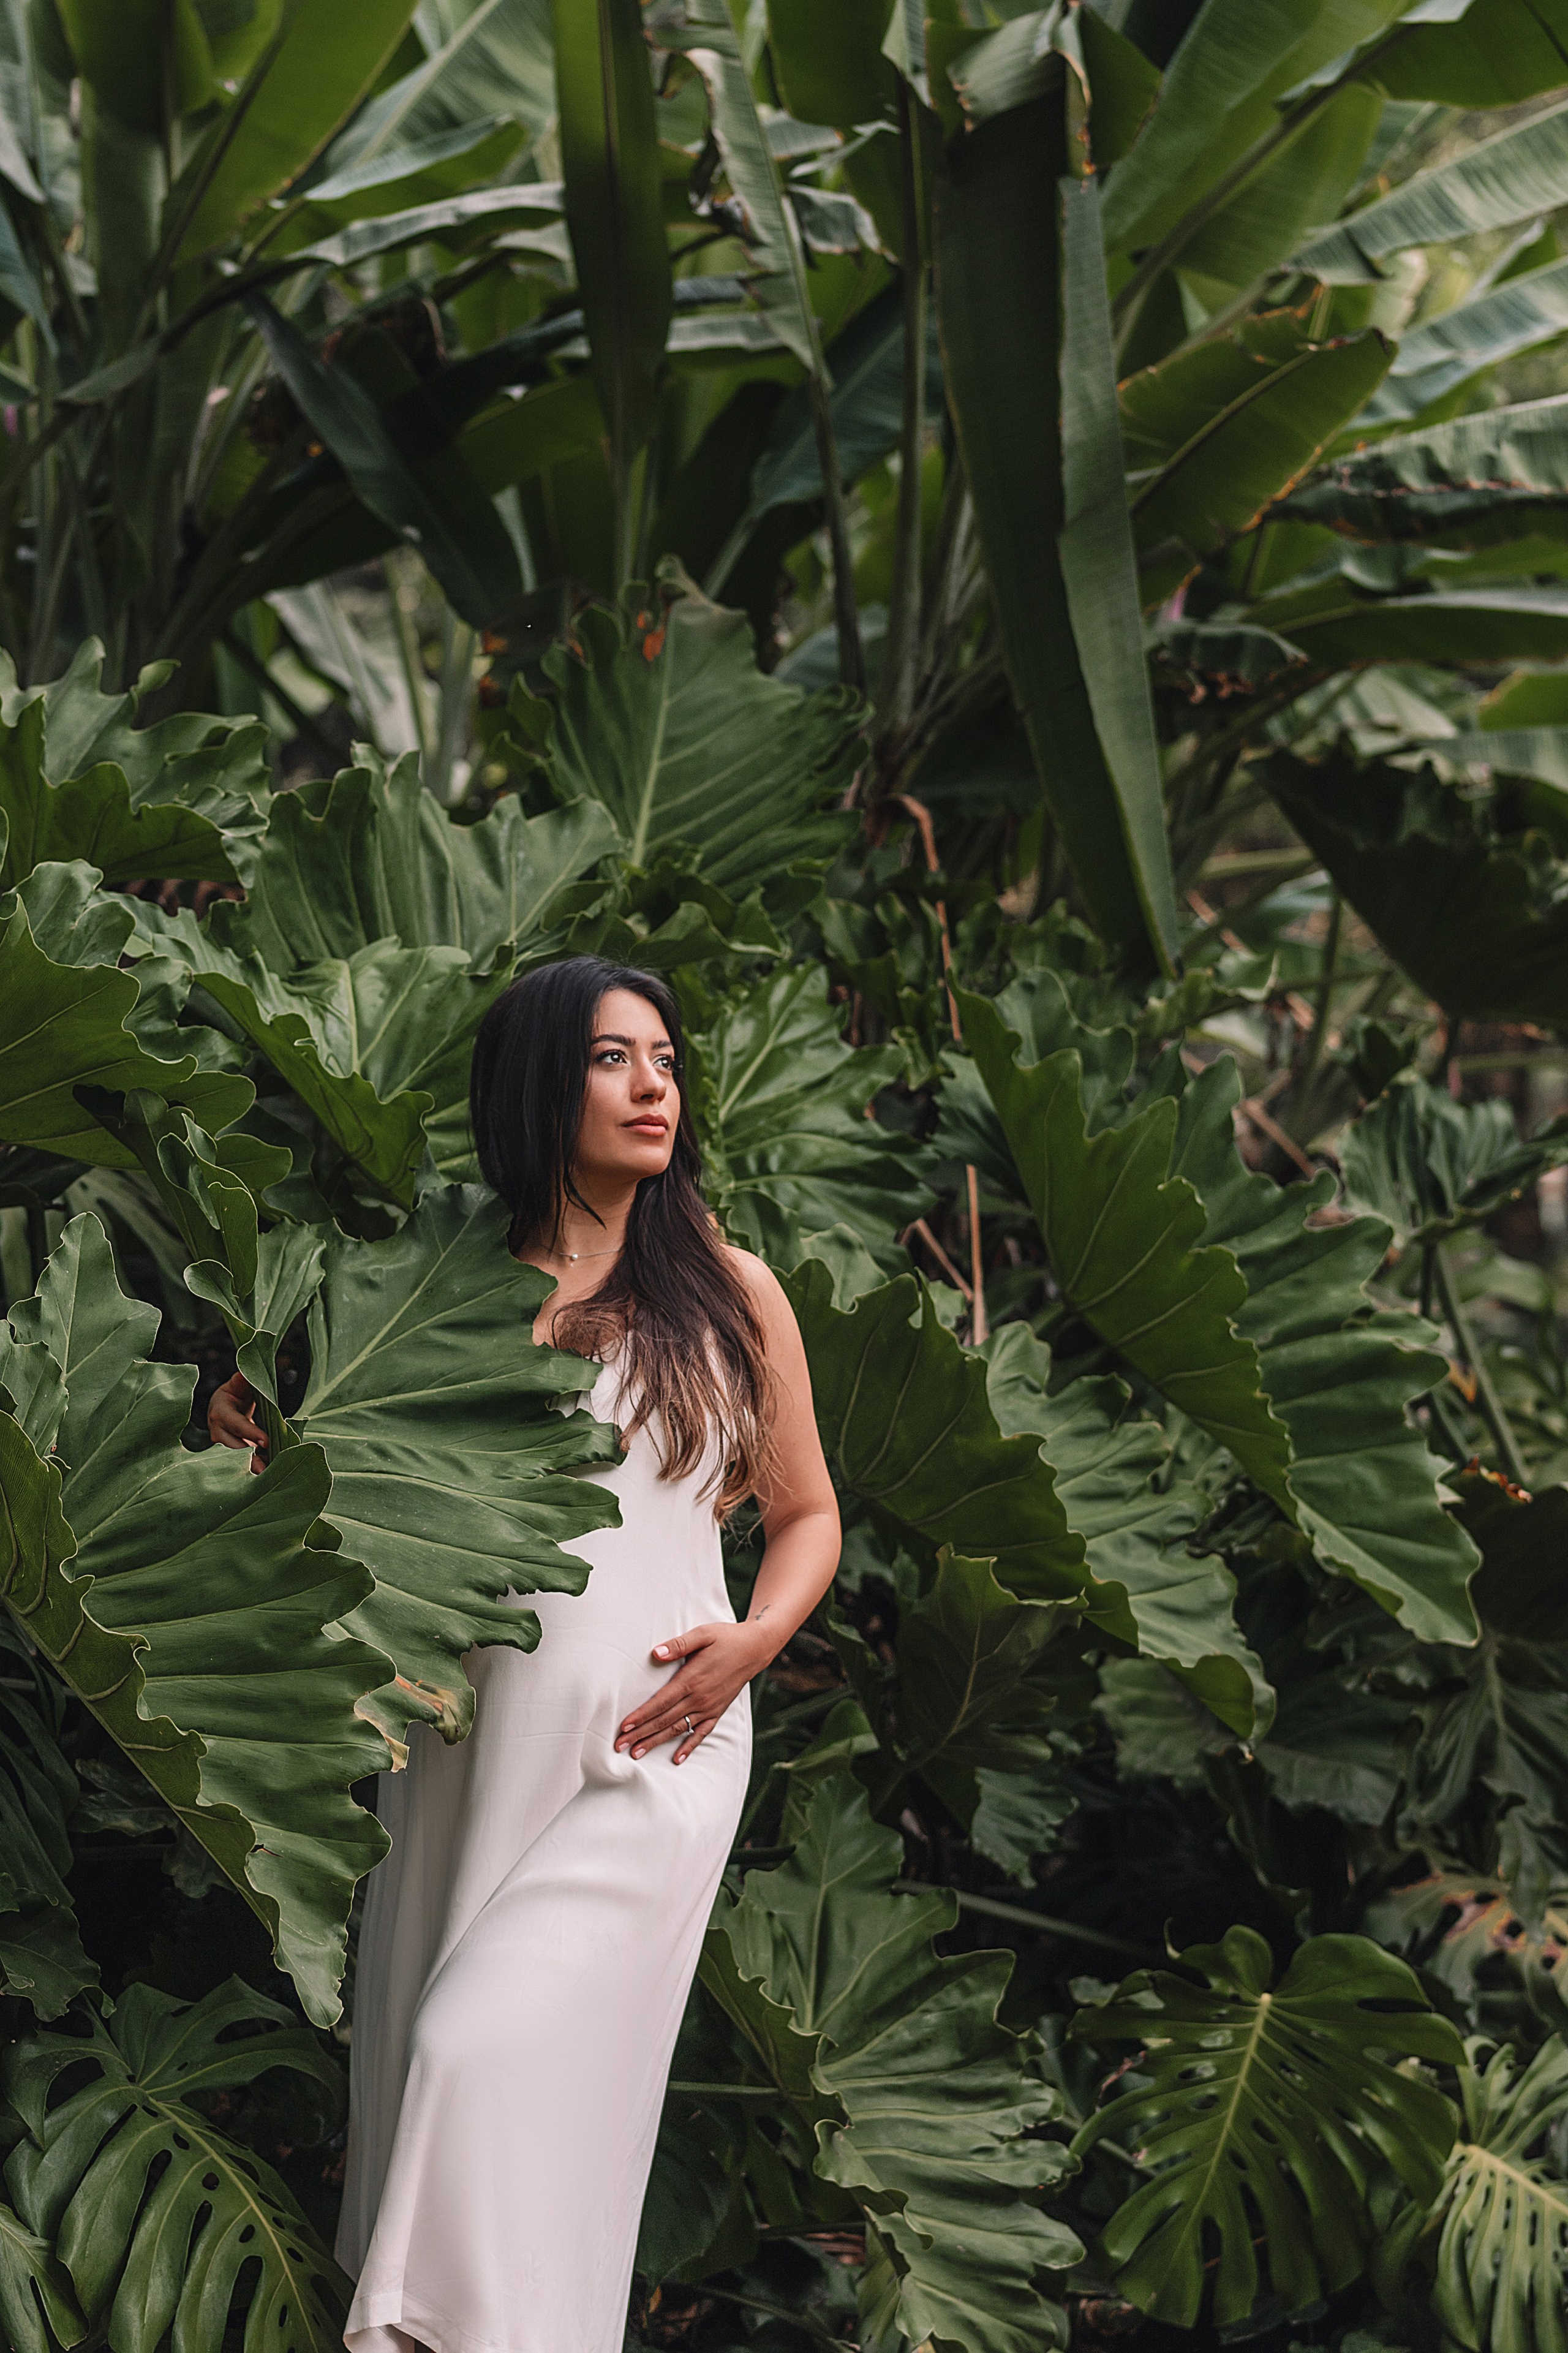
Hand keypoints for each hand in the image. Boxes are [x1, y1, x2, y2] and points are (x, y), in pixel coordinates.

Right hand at [208, 1371, 267, 1472]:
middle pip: (233, 1449)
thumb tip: (244, 1373)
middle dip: (250, 1460)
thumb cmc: (235, 1394)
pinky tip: (267, 1475)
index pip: (236, 1424)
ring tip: (268, 1476)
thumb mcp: (237, 1385)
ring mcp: (221, 1446)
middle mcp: (217, 1432)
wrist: (224, 1407)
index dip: (251, 1432)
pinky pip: (239, 1465)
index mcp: (220, 1412)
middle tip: (267, 1469)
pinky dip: (252, 1469)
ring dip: (251, 1468)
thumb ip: (242, 1381)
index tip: (266, 1441)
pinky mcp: (227, 1456)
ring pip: (234, 1460)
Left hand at [615, 1620, 770, 1764]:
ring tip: (637, 1753)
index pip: (660, 1702)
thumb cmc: (725, 1638)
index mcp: (691, 1679)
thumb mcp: (702, 1634)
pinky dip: (689, 1747)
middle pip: (664, 1720)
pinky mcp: (718, 1711)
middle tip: (619, 1746)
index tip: (624, 1727)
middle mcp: (699, 1698)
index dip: (641, 1716)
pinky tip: (677, 1759)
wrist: (755, 1648)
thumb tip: (656, 1653)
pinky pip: (702, 1733)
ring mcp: (709, 1707)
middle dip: (641, 1734)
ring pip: (678, 1729)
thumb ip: (678, 1644)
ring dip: (656, 1742)